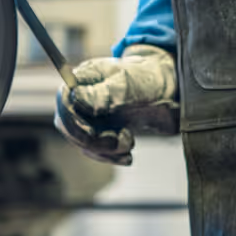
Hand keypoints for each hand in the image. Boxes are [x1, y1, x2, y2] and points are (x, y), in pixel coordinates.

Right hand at [54, 44, 179, 165]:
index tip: (91, 134)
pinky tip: (127, 156)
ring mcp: (91, 114)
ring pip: (82, 142)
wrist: (171, 92)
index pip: (64, 101)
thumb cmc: (149, 80)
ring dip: (104, 151)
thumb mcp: (127, 86)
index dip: (73, 120)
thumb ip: (101, 93)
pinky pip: (95, 150)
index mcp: (84, 78)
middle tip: (117, 143)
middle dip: (90, 141)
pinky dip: (110, 156)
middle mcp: (82, 96)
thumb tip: (75, 97)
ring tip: (128, 143)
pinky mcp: (101, 130)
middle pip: (68, 125)